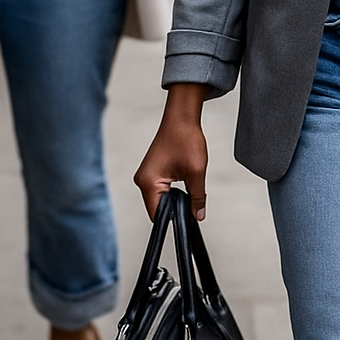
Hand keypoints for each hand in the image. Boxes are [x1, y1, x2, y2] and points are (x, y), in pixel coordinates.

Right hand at [134, 83, 209, 220]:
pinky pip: (160, 190)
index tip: (188, 222)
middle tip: (193, 207)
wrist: (182, 117)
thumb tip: (198, 216)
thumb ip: (197, 198)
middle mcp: (142, 181)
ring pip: (160, 199)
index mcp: (148, 183)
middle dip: (175, 210)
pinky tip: (184, 186)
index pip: (158, 214)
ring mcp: (145, 176)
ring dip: (175, 200)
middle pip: (158, 208)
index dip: (174, 220)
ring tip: (189, 193)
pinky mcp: (151, 172)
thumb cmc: (185, 138)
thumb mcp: (196, 172)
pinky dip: (172, 192)